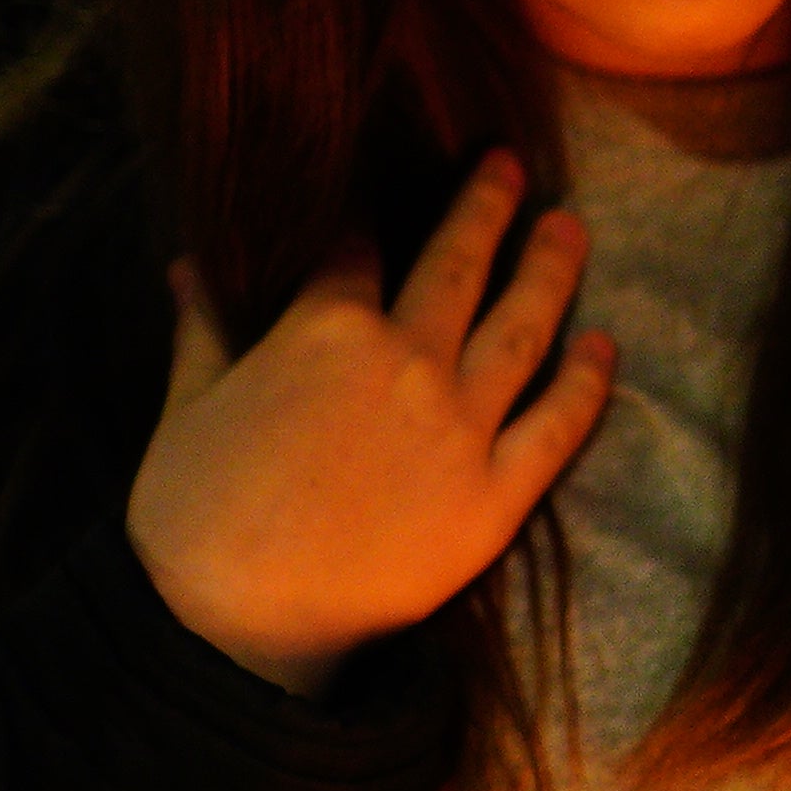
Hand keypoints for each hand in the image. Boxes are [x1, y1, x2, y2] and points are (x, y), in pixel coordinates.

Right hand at [126, 153, 615, 696]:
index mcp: (324, 327)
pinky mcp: (497, 496)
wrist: (235, 623)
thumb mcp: (188, 405)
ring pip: (523, 325)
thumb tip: (187, 264)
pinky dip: (588, 381)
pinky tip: (603, 346)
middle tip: (510, 166)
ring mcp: (461, 427)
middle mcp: (406, 360)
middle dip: (486, 204)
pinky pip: (559, 424)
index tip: (380, 202)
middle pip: (459, 262)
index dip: (366, 221)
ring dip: (552, 268)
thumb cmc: (193, 516)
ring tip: (571, 227)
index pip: (355, 250)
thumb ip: (205, 329)